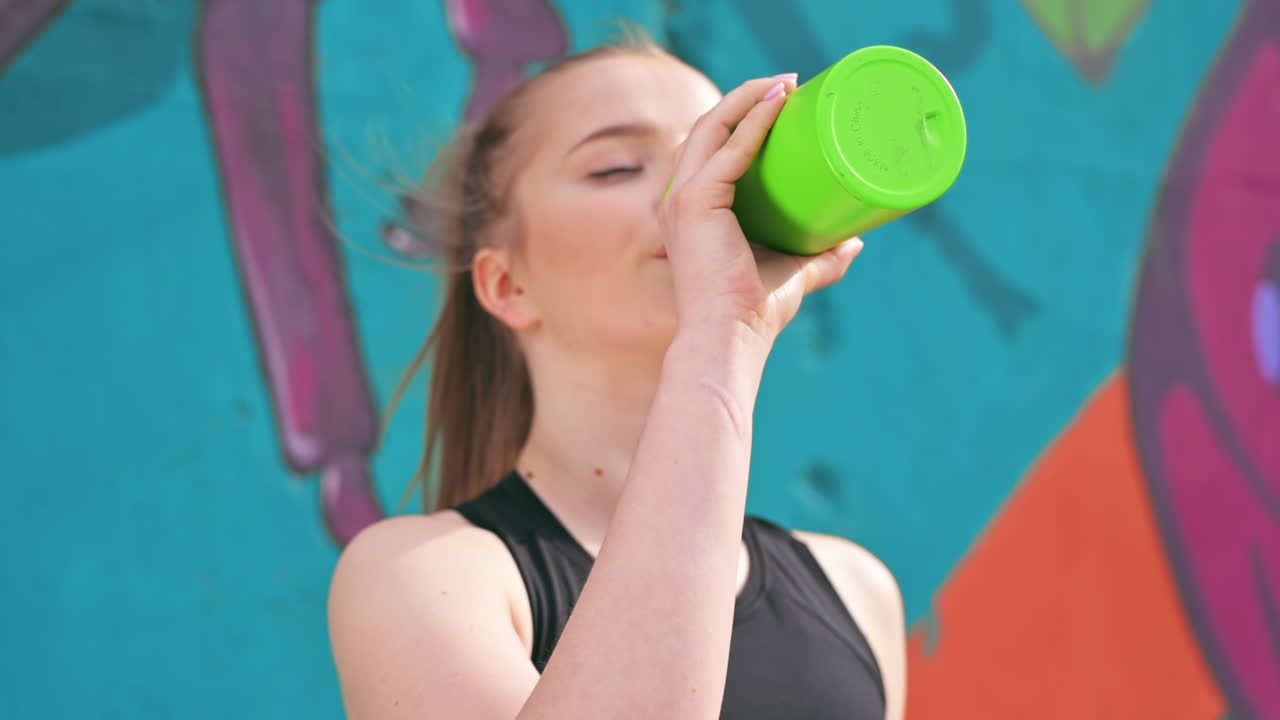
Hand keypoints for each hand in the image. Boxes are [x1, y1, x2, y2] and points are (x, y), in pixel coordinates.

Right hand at [659, 74, 863, 345]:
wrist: (730, 337)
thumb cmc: (753, 312)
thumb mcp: (792, 272)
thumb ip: (821, 258)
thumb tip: (856, 240)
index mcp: (692, 208)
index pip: (709, 147)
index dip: (740, 115)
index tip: (782, 98)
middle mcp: (678, 197)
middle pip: (708, 127)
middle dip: (746, 97)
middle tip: (790, 83)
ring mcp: (683, 198)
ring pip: (712, 126)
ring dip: (748, 97)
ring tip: (786, 84)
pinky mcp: (695, 202)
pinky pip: (727, 149)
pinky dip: (752, 122)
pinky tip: (776, 105)